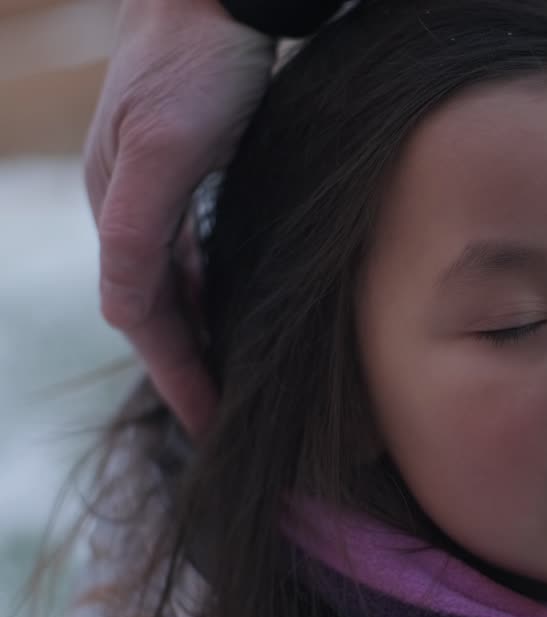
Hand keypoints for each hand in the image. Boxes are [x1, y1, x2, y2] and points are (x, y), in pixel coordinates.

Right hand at [85, 0, 274, 436]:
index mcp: (119, 212)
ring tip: (230, 379)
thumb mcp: (163, 149)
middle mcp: (130, 208)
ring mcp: (156, 189)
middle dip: (186, 368)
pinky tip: (234, 303)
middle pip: (156, 311)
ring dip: (198, 334)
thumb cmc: (196, 65)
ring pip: (174, 284)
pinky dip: (210, 290)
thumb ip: (138, 232)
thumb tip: (125, 315)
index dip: (180, 377)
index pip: (146, 321)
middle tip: (227, 420)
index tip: (215, 427)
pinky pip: (192, 253)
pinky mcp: (186, 170)